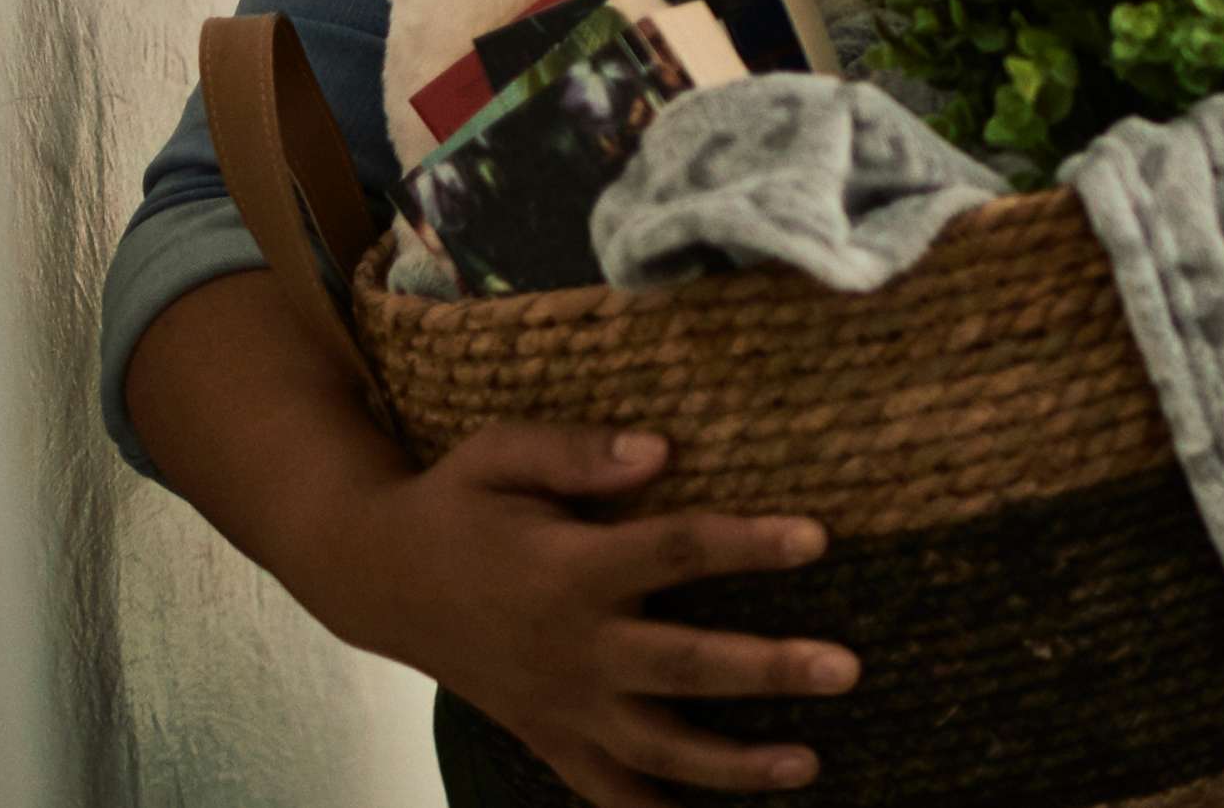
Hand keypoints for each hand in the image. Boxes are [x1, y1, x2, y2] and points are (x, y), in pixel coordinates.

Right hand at [321, 421, 856, 807]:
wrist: (377, 578)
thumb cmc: (456, 502)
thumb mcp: (500, 451)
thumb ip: (578, 450)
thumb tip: (662, 449)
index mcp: (567, 568)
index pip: (675, 551)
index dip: (748, 544)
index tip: (819, 537)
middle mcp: (570, 646)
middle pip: (684, 664)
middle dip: (768, 670)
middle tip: (846, 668)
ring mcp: (559, 702)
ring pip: (656, 747)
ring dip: (734, 764)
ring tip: (809, 764)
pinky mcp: (546, 733)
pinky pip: (605, 789)